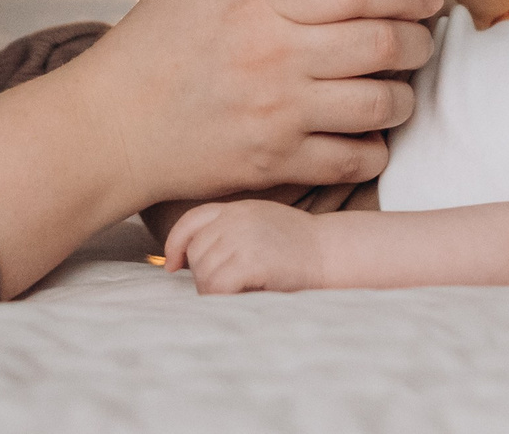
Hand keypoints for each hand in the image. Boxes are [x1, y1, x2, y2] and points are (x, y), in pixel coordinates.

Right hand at [67, 0, 440, 208]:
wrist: (105, 130)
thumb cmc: (145, 50)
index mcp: (255, 4)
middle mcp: (274, 58)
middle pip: (382, 43)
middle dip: (418, 40)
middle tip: (421, 38)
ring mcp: (278, 115)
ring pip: (379, 104)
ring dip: (403, 95)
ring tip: (399, 85)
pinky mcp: (275, 164)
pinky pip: (353, 159)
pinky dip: (374, 147)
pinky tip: (369, 133)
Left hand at [164, 199, 326, 293]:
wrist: (334, 254)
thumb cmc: (302, 248)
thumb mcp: (263, 225)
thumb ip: (233, 231)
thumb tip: (192, 259)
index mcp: (238, 208)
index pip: (192, 221)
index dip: (176, 245)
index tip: (174, 266)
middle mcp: (236, 218)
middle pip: (196, 252)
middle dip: (204, 275)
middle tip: (229, 290)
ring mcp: (242, 237)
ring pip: (203, 271)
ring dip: (214, 291)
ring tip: (240, 294)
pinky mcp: (251, 260)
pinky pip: (216, 285)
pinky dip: (221, 298)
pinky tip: (240, 299)